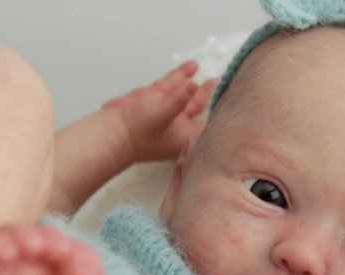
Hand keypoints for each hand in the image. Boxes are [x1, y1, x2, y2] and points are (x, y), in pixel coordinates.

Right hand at [102, 60, 216, 162]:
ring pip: (185, 96)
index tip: (234, 105)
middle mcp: (178, 126)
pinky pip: (170, 88)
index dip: (222, 116)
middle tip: (222, 86)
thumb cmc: (137, 132)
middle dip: (210, 97)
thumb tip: (192, 84)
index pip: (210, 126)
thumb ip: (179, 97)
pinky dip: (179, 77)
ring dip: (194, 84)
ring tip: (208, 74)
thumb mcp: (163, 112)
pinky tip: (189, 68)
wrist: (111, 133)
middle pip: (200, 110)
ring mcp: (166, 113)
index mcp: (186, 136)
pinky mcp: (153, 103)